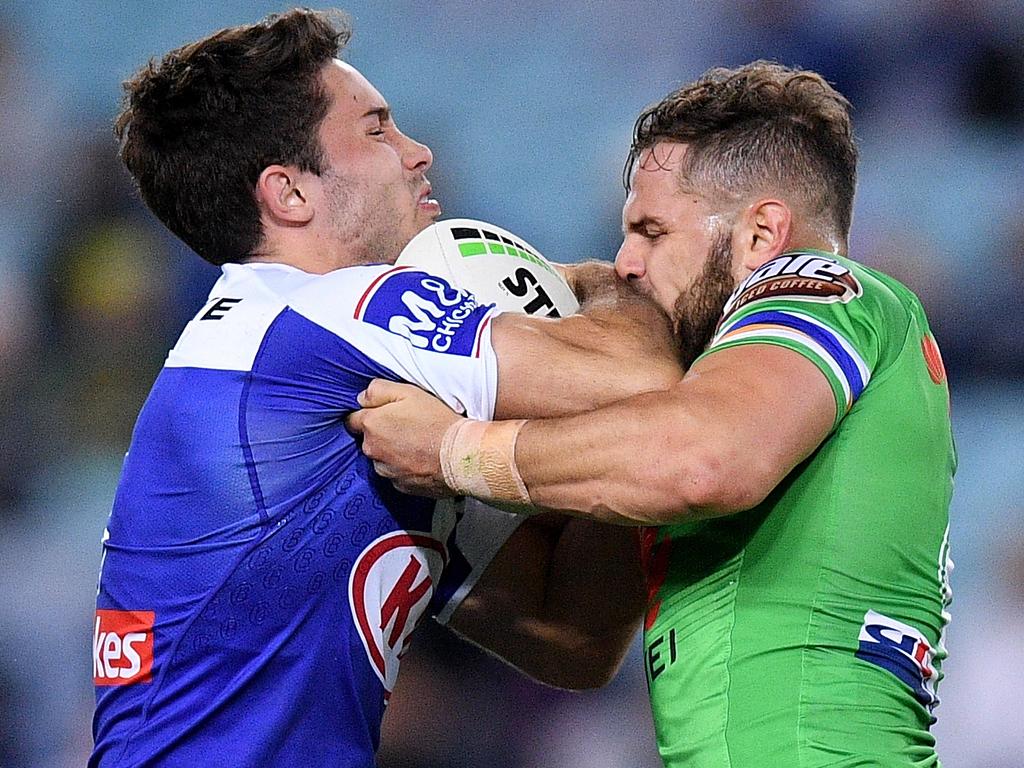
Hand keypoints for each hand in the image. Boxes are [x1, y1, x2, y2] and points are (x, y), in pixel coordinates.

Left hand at [346, 379, 463, 496]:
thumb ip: (378, 390)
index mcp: (371, 425)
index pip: (352, 420)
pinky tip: (423, 459)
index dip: (367, 415)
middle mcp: (373, 450)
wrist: (460, 456)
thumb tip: (362, 397)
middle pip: (369, 440)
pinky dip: (406, 467)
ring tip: (418, 444)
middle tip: (407, 426)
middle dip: (382, 434)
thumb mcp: (408, 392)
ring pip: (382, 458)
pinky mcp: (400, 486)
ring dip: (394, 452)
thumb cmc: (436, 422)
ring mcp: (385, 471)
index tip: (382, 413)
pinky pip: (397, 474)